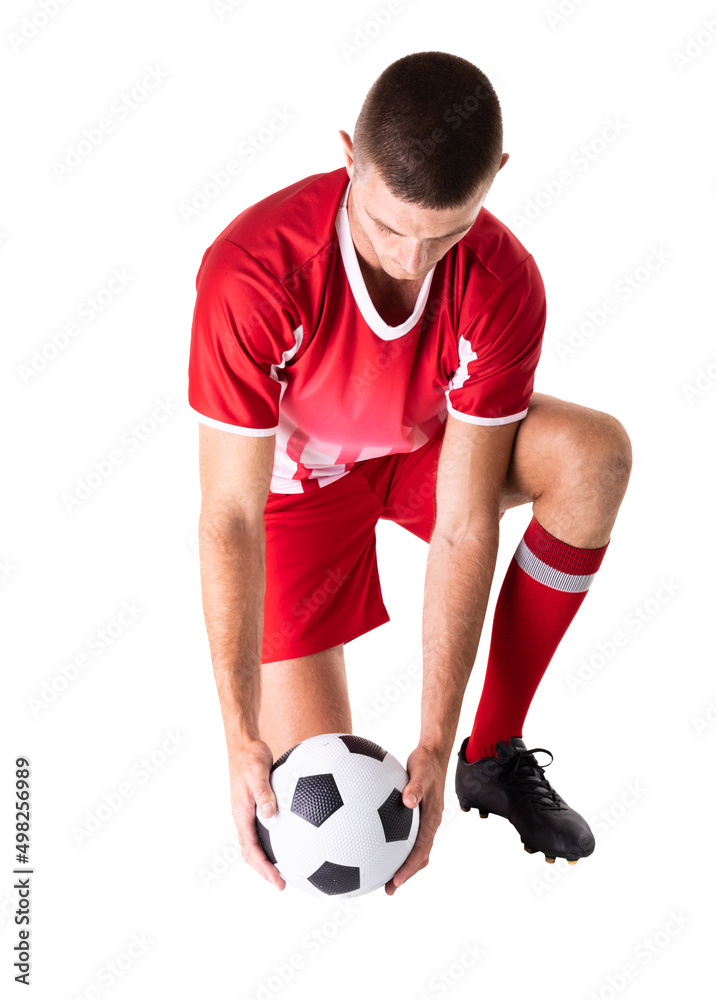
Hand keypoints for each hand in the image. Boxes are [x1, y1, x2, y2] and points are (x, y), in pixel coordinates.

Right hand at [229, 738, 285, 890]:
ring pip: (257, 843)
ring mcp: (250, 813)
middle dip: (265, 871)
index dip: (264, 868)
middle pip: (251, 853)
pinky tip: (296, 838)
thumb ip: (263, 793)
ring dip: (268, 859)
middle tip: (283, 884)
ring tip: (289, 869)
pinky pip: (265, 829)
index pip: (250, 850)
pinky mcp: (258, 806)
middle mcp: (244, 818)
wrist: (244, 745)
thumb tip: (271, 814)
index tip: (278, 882)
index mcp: (241, 814)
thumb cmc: (250, 756)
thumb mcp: (257, 772)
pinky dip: (275, 840)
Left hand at [384, 743, 448, 895]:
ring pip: (413, 848)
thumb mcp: (421, 772)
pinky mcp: (415, 814)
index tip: (396, 881)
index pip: (421, 850)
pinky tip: (376, 843)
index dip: (409, 868)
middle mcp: (428, 823)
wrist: (432, 752)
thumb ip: (415, 787)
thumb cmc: (426, 762)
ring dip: (401, 863)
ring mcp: (422, 820)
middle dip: (405, 874)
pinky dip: (395, 846)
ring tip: (381, 875)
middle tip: (388, 889)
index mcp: (432, 819)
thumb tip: (408, 802)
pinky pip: (406, 835)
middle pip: (419, 856)